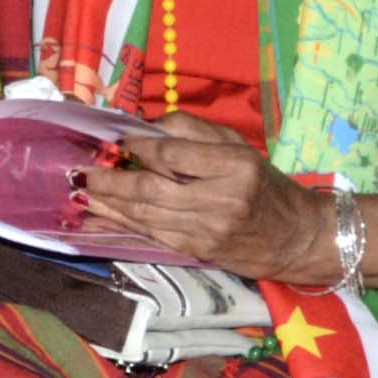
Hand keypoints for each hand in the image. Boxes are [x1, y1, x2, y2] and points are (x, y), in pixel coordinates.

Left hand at [69, 115, 327, 283]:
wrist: (295, 237)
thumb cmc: (265, 185)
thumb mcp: (240, 146)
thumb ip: (195, 132)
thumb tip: (146, 127)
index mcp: (236, 166)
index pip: (175, 155)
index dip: (140, 147)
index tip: (119, 140)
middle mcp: (222, 199)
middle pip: (153, 190)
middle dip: (111, 182)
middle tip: (81, 172)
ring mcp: (209, 229)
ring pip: (147, 216)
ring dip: (109, 205)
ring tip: (83, 192)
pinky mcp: (199, 250)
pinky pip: (152, 235)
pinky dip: (122, 226)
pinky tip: (101, 218)